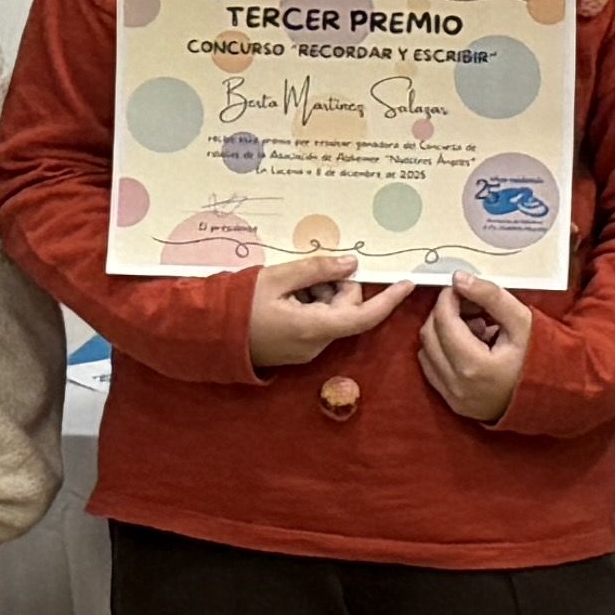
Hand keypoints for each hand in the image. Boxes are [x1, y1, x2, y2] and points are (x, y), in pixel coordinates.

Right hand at [245, 254, 405, 368]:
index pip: (364, 316)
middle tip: (305, 273)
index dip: (389, 300)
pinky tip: (284, 296)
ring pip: (330, 313)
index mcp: (314, 327)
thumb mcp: (277, 278)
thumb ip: (317, 269)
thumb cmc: (239, 304)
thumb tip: (351, 265)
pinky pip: (316, 322)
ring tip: (287, 285)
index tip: (407, 284)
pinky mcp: (297, 350)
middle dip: (334, 285)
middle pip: (345, 308)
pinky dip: (308, 304)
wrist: (207, 335)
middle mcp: (316, 344)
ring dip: (318, 293)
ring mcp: (306, 350)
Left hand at [419, 271, 533, 426]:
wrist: (551, 397)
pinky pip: (433, 371)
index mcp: (474, 365)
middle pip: (429, 336)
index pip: (443, 321)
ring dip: (441, 333)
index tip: (461, 288)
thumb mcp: (522, 320)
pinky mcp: (453, 403)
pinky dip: (442, 352)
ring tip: (472, 328)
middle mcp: (457, 385)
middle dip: (443, 313)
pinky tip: (467, 347)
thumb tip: (458, 279)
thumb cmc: (540, 357)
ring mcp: (453, 397)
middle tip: (469, 305)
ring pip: (426, 353)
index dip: (447, 298)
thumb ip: (490, 296)